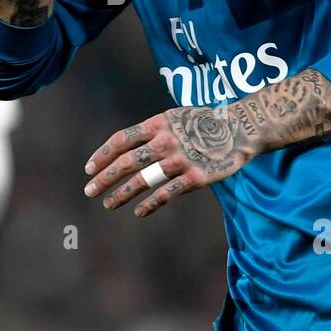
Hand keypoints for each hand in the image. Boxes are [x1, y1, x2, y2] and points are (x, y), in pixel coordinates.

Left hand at [82, 105, 263, 217]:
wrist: (241, 129)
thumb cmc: (204, 124)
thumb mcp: (175, 118)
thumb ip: (152, 132)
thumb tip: (126, 149)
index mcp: (158, 123)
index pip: (121, 140)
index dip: (102, 155)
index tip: (89, 169)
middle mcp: (166, 141)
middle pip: (127, 162)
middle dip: (105, 178)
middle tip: (89, 190)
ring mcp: (181, 160)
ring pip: (143, 180)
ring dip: (122, 194)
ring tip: (108, 203)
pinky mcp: (196, 177)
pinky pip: (167, 194)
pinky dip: (150, 204)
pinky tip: (138, 212)